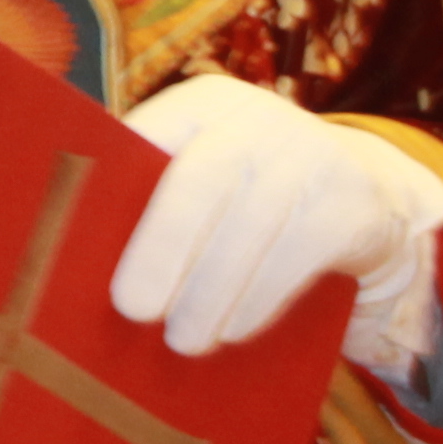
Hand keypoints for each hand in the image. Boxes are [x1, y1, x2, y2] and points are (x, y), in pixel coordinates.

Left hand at [110, 73, 442, 373]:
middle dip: (161, 248)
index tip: (77, 239)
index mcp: (206, 102)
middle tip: (131, 309)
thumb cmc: (252, 191)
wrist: (369, 192)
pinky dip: (256, 301)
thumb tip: (73, 249)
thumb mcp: (209, 167)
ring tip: (182, 341)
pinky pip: (295, 258)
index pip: (145, 134)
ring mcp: (310, 158)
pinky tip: (232, 332)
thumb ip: (151, 189)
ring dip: (208, 294)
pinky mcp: (350, 205)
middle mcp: (259, 118)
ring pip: (247, 228)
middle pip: (197, 180)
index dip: (109, 182)